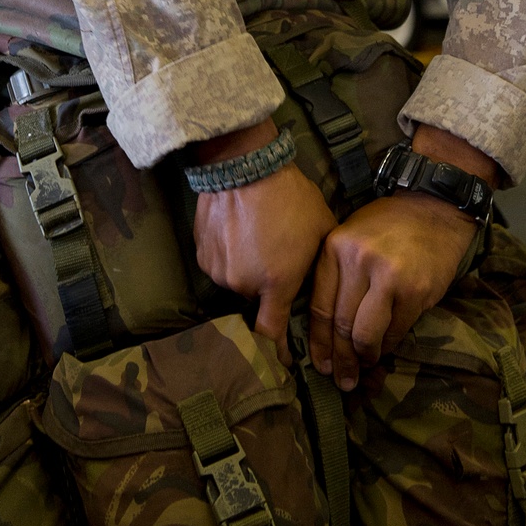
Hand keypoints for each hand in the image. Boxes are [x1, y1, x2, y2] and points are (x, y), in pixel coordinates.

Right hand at [193, 120, 334, 364]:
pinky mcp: (201, 251)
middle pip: (255, 299)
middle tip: (277, 260)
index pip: (271, 335)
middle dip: (267, 288)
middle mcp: (242, 284)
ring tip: (259, 238)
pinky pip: (219, 262)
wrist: (245, 164)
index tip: (286, 361)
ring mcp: (217, 269)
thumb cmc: (291, 196)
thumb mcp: (322, 231)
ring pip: (236, 280)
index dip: (278, 353)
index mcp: (275, 284)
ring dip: (247, 269)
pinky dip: (229, 254)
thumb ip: (319, 267)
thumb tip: (324, 289)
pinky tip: (240, 229)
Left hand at [308, 192, 475, 390]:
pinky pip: (395, 331)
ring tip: (363, 369)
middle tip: (341, 380)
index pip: (319, 306)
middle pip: (341, 324)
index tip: (320, 363)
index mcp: (336, 247)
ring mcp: (388, 276)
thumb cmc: (387, 225)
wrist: (433, 208)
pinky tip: (384, 351)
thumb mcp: (351, 236)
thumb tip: (325, 328)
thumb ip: (337, 274)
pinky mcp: (416, 291)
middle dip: (340, 358)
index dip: (318, 342)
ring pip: (366, 334)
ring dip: (364, 357)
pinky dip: (388, 346)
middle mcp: (358, 261)